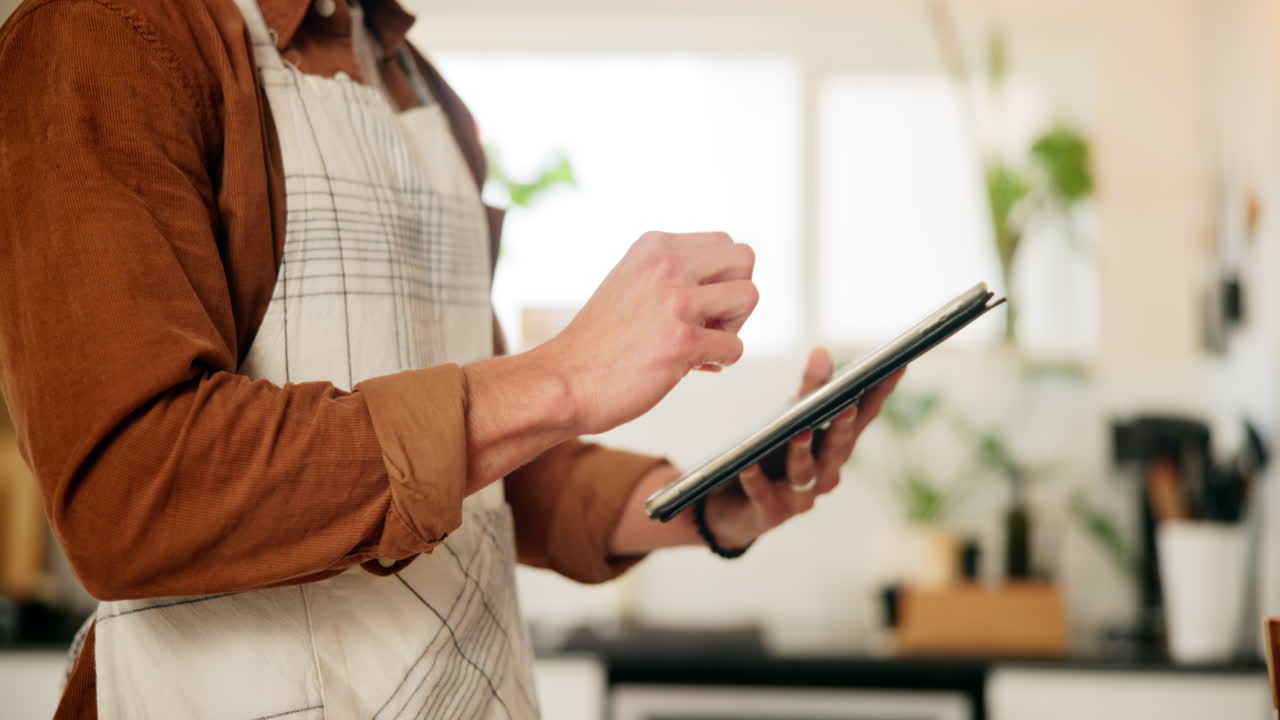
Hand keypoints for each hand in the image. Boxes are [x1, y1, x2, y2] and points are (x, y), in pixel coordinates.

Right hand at [539, 231, 757, 435]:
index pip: (724, 242)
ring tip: (700, 344)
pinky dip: (720, 362)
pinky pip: (735, 347)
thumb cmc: (599, 343)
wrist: (566, 380)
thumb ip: (672, 273)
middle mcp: (667, 265)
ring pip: (749, 297)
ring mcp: (675, 301)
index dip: (721, 278)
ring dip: (732, 327)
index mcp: (655, 247)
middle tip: (708, 322)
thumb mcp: (632, 282)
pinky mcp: (682, 341)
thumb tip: (724, 283)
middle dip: (735, 295)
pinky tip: (691, 367)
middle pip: (744, 259)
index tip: (698, 304)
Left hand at [701, 348, 903, 549]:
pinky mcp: (770, 514)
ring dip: (803, 454)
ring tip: (800, 433)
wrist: (736, 507)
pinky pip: (764, 495)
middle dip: (843, 428)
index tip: (898, 363)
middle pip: (838, 448)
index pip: (864, 416)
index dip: (881, 391)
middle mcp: (826, 472)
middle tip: (847, 406)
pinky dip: (757, 481)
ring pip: (805, 474)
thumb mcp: (789, 419)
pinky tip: (749, 466)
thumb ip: (808, 389)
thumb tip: (822, 351)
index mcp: (837, 446)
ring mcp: (801, 496)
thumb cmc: (772, 455)